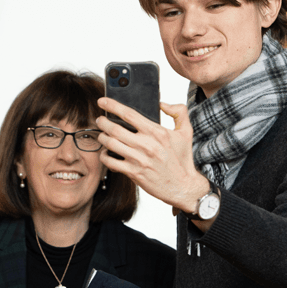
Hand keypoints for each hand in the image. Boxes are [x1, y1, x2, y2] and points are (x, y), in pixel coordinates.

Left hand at [96, 99, 210, 215]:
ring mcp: (139, 160)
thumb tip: (162, 103)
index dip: (113, 105)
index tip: (102, 101)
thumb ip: (179, 112)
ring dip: (102, 138)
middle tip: (100, 120)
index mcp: (157, 132)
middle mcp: (147, 145)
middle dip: (103, 122)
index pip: (130, 114)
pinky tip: (105, 153)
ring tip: (102, 135)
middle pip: (115, 129)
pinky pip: (111, 162)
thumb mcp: (186, 132)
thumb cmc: (182, 159)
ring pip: (111, 144)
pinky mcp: (134, 173)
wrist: (183, 186)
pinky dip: (104, 156)